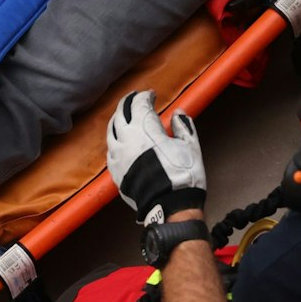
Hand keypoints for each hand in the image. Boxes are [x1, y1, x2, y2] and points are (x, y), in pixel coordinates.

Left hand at [107, 90, 207, 224]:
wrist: (170, 206)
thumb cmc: (182, 175)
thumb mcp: (190, 146)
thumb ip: (183, 126)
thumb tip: (177, 113)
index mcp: (145, 128)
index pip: (138, 103)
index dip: (145, 96)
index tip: (151, 95)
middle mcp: (126, 139)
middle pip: (120, 113)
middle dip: (127, 102)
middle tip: (135, 98)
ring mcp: (117, 156)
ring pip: (111, 131)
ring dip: (117, 120)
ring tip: (123, 117)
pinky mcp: (115, 172)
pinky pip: (110, 150)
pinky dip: (115, 141)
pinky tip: (119, 142)